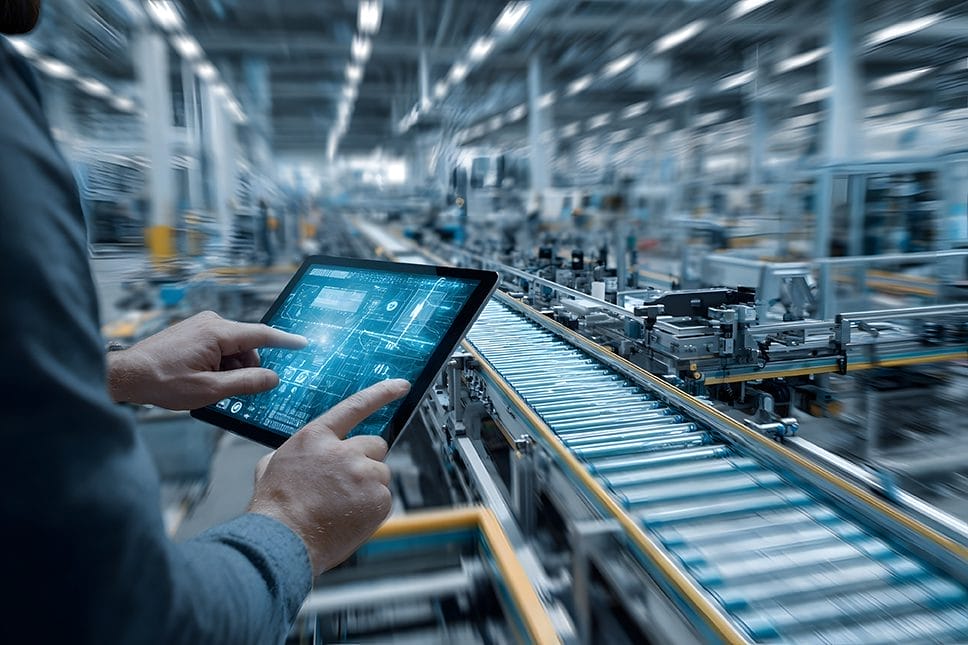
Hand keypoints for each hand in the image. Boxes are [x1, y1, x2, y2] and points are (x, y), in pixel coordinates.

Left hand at [106, 310, 306, 409]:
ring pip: (233, 348)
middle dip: (247, 368)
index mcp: (218, 333)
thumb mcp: (210, 390)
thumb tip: (272, 378)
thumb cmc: (163, 381)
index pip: (262, 334)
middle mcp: (211, 322)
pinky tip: (203, 378)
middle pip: (247, 345)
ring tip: (208, 386)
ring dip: (231, 368)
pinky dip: (219, 363)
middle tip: (232, 390)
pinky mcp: (193, 331)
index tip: (303, 343)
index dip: (285, 341)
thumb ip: (246, 383)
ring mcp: (201, 325)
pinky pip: (219, 346)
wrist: (127, 375)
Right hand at [247, 379, 409, 575]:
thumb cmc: (275, 508)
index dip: (381, 393)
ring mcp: (363, 474)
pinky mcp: (378, 498)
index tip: (400, 385)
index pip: (356, 406)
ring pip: (381, 474)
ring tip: (342, 505)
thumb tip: (300, 455)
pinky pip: (385, 498)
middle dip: (366, 461)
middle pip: (375, 445)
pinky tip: (350, 518)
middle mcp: (344, 450)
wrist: (283, 541)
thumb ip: (295, 452)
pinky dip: (372, 508)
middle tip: (347, 483)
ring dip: (369, 486)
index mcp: (317, 437)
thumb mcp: (271, 465)